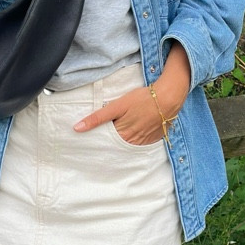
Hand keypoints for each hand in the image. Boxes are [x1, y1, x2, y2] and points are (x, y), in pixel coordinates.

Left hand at [75, 45, 191, 144]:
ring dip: (121, 144)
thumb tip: (77, 128)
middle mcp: (132, 141)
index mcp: (121, 134)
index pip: (104, 143)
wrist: (168, 98)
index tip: (87, 143)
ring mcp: (143, 141)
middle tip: (97, 143)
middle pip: (115, 146)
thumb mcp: (117, 106)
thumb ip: (97, 118)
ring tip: (115, 139)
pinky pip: (140, 144)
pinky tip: (131, 137)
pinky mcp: (153, 138)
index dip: (96, 141)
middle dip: (107, 144)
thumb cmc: (142, 99)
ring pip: (127, 146)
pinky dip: (134, 142)